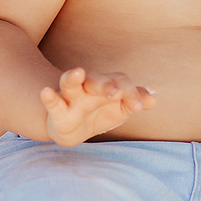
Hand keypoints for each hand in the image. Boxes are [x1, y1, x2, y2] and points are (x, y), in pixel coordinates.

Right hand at [40, 68, 154, 146]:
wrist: (75, 127)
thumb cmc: (101, 111)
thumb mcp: (120, 108)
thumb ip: (134, 102)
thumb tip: (154, 98)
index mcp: (107, 85)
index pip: (120, 83)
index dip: (131, 93)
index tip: (139, 107)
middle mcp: (89, 87)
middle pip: (97, 80)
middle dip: (106, 85)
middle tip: (115, 93)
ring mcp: (71, 97)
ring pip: (70, 83)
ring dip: (73, 77)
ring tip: (78, 72)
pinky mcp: (57, 110)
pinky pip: (53, 101)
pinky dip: (49, 97)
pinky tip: (46, 91)